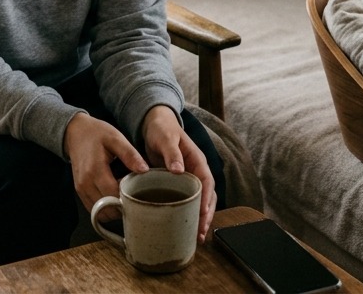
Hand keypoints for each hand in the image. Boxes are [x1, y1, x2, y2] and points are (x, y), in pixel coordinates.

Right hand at [64, 112, 148, 211]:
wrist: (75, 133)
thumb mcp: (116, 138)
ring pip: (100, 212)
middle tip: (135, 196)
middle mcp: (85, 183)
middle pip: (107, 208)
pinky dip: (106, 208)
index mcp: (95, 170)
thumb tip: (145, 170)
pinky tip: (115, 196)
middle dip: (123, 207)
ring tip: (125, 196)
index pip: (114, 195)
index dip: (128, 198)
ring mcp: (81, 189)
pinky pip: (94, 209)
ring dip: (114, 209)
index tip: (140, 192)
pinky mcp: (80, 192)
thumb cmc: (97, 134)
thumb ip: (130, 155)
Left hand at [141, 105, 216, 242]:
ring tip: (196, 236)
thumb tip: (179, 170)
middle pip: (208, 196)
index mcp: (197, 161)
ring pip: (201, 200)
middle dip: (206, 216)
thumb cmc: (162, 130)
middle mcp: (197, 171)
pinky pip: (188, 200)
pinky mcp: (179, 183)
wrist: (154, 125)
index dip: (206, 200)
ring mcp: (189, 178)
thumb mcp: (166, 138)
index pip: (207, 183)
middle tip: (200, 234)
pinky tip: (185, 225)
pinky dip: (189, 213)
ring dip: (200, 218)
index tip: (202, 216)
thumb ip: (172, 154)